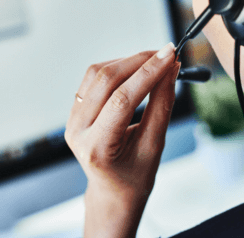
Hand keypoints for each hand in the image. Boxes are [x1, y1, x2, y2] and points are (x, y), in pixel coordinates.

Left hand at [65, 43, 180, 235]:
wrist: (112, 190)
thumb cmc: (135, 175)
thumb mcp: (154, 145)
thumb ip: (162, 105)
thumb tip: (171, 70)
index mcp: (96, 148)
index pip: (122, 100)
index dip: (149, 73)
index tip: (170, 55)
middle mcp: (77, 130)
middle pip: (106, 80)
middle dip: (139, 61)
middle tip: (166, 53)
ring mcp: (72, 119)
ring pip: (97, 74)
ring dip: (127, 61)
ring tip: (153, 61)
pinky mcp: (75, 110)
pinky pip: (93, 78)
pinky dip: (116, 68)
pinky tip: (134, 69)